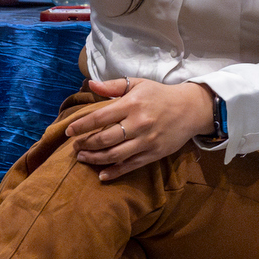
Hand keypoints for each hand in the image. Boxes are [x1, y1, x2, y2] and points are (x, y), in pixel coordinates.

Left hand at [65, 78, 212, 181]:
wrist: (190, 109)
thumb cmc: (159, 95)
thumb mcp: (137, 84)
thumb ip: (113, 86)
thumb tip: (90, 84)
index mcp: (132, 104)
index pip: (99, 117)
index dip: (81, 126)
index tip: (69, 131)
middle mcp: (138, 123)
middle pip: (104, 139)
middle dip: (85, 144)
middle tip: (75, 147)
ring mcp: (146, 140)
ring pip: (114, 155)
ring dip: (95, 159)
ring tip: (83, 158)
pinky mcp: (153, 154)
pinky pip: (130, 166)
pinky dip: (114, 172)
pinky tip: (102, 175)